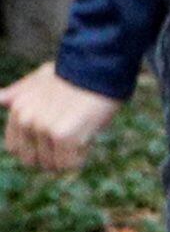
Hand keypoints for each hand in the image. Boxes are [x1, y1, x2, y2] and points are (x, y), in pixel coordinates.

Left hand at [3, 66, 120, 176]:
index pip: (15, 149)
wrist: (98, 67)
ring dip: (69, 157)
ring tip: (80, 133)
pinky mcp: (62, 135)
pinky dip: (81, 158)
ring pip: (53, 165)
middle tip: (71, 140)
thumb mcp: (37, 80)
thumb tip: (0, 98)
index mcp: (17, 109)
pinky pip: (70, 164)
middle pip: (33, 161)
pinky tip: (88, 138)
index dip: (37, 150)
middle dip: (52, 157)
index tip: (54, 140)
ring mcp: (43, 128)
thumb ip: (16, 94)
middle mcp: (25, 120)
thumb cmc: (73, 75)